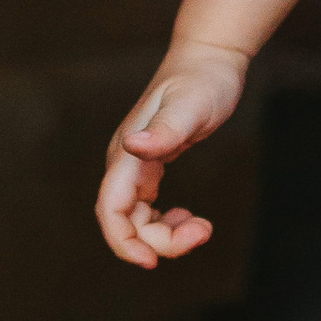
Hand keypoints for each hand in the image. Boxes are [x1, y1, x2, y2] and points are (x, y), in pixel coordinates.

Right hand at [97, 40, 247, 269]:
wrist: (208, 58)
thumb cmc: (202, 79)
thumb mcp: (190, 106)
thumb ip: (164, 130)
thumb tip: (133, 146)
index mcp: (128, 153)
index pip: (112, 208)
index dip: (124, 241)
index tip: (150, 262)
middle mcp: (126, 162)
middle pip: (126, 221)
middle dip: (158, 240)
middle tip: (201, 233)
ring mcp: (137, 165)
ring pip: (137, 218)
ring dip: (164, 234)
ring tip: (201, 227)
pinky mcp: (152, 165)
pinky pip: (147, 207)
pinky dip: (166, 221)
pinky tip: (189, 217)